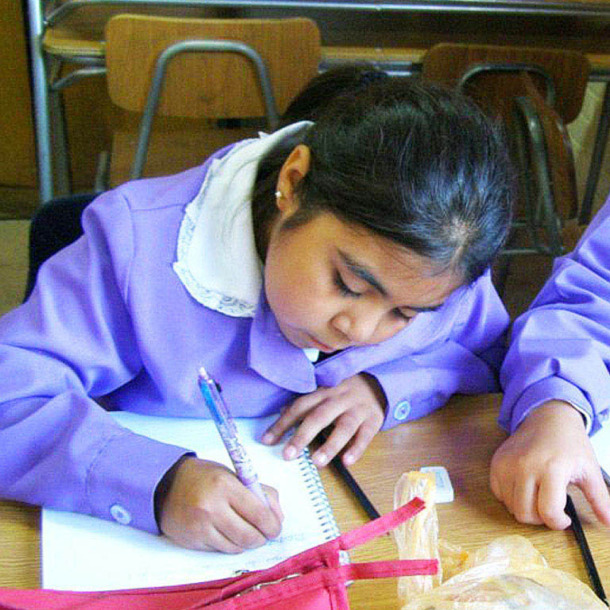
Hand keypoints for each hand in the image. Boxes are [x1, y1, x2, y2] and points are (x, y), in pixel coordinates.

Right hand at [158, 458, 282, 552]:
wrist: (166, 485)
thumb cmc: (205, 478)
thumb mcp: (234, 476)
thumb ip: (260, 493)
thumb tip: (278, 517)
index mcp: (225, 485)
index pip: (259, 513)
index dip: (273, 525)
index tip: (276, 527)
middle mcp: (212, 506)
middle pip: (250, 535)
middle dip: (262, 537)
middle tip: (264, 533)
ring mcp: (201, 526)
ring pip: (237, 547)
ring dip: (246, 542)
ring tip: (245, 531)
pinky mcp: (193, 540)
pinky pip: (221, 550)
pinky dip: (230, 545)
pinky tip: (227, 533)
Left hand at [262, 373, 385, 467]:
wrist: (376, 381)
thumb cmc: (343, 392)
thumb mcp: (324, 392)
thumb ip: (305, 404)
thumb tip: (281, 413)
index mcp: (322, 391)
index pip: (299, 406)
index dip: (282, 423)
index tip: (267, 440)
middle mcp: (339, 398)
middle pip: (319, 416)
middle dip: (302, 436)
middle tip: (288, 455)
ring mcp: (357, 409)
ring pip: (343, 427)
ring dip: (330, 445)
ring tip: (317, 462)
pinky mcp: (373, 419)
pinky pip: (365, 435)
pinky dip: (357, 449)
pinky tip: (347, 462)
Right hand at [490, 400, 609, 528]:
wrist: (548, 417)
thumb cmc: (570, 443)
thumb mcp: (590, 470)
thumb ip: (600, 499)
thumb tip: (609, 523)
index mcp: (552, 468)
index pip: (548, 512)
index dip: (558, 523)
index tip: (565, 518)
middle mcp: (525, 466)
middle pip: (525, 513)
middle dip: (541, 519)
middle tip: (551, 508)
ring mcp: (507, 464)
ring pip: (511, 506)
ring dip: (525, 508)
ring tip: (538, 496)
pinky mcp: (497, 462)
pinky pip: (498, 493)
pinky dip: (510, 497)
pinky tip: (524, 488)